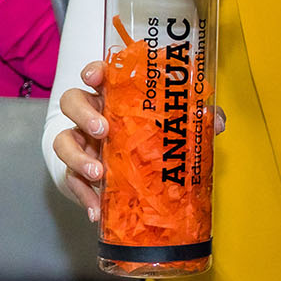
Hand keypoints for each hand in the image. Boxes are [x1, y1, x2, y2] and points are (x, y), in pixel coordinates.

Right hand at [55, 59, 224, 219]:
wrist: (133, 175)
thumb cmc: (151, 137)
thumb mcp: (178, 124)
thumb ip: (198, 118)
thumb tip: (216, 121)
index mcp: (114, 96)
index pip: (97, 74)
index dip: (93, 71)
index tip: (94, 77)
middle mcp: (92, 115)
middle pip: (72, 102)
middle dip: (83, 114)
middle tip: (102, 130)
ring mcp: (82, 144)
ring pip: (64, 142)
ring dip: (78, 157)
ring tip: (98, 174)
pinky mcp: (77, 172)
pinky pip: (72, 181)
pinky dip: (83, 195)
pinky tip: (96, 209)